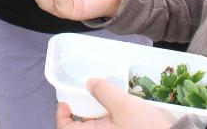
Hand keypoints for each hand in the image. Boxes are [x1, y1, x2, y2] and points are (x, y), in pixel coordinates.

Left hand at [56, 78, 174, 128]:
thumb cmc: (145, 128)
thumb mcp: (124, 105)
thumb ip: (104, 92)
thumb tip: (89, 83)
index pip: (66, 128)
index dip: (61, 116)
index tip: (65, 102)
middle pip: (81, 128)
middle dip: (80, 114)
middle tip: (84, 97)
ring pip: (95, 127)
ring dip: (94, 117)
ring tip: (101, 101)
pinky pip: (109, 128)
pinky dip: (107, 120)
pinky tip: (116, 110)